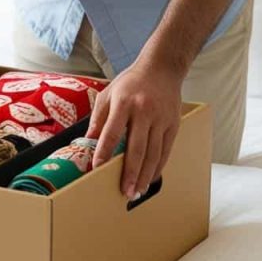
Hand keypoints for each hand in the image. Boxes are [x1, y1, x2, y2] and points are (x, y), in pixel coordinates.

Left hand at [86, 60, 181, 198]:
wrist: (161, 68)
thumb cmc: (131, 82)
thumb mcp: (108, 94)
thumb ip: (98, 118)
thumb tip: (88, 142)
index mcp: (124, 103)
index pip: (112, 132)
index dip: (104, 151)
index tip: (97, 168)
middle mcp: (144, 111)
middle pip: (137, 148)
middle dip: (130, 173)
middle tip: (125, 192)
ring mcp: (161, 118)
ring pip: (154, 153)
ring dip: (146, 175)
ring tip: (138, 192)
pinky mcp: (173, 124)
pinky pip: (166, 150)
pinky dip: (158, 166)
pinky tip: (151, 178)